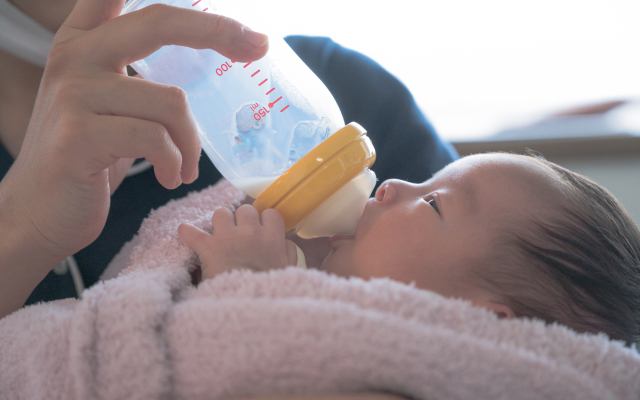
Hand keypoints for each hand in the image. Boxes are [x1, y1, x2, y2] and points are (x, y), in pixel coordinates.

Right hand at [2, 0, 268, 261]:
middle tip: (257, 47)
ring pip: (171, 102)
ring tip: (184, 168)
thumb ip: (135, 75)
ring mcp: (73, 95)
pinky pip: (155, 139)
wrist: (37, 212)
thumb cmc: (87, 159)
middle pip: (159, 21)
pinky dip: (174, 162)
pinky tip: (168, 178)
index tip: (225, 11)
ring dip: (191, 143)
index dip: (178, 1)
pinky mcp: (78, 136)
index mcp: (83, 43)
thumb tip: (204, 57)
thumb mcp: (106, 104)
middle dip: (218, 31)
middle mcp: (74, 57)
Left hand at [178, 205, 296, 279]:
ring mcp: (227, 237)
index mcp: (271, 237)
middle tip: (241, 233)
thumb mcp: (287, 270)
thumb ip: (288, 251)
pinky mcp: (208, 248)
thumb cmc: (270, 289)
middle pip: (245, 209)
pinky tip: (185, 231)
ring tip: (220, 233)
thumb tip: (283, 240)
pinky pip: (192, 233)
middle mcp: (250, 232)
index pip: (270, 213)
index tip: (262, 229)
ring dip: (220, 221)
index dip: (265, 220)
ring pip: (221, 213)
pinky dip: (187, 232)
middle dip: (242, 219)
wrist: (248, 304)